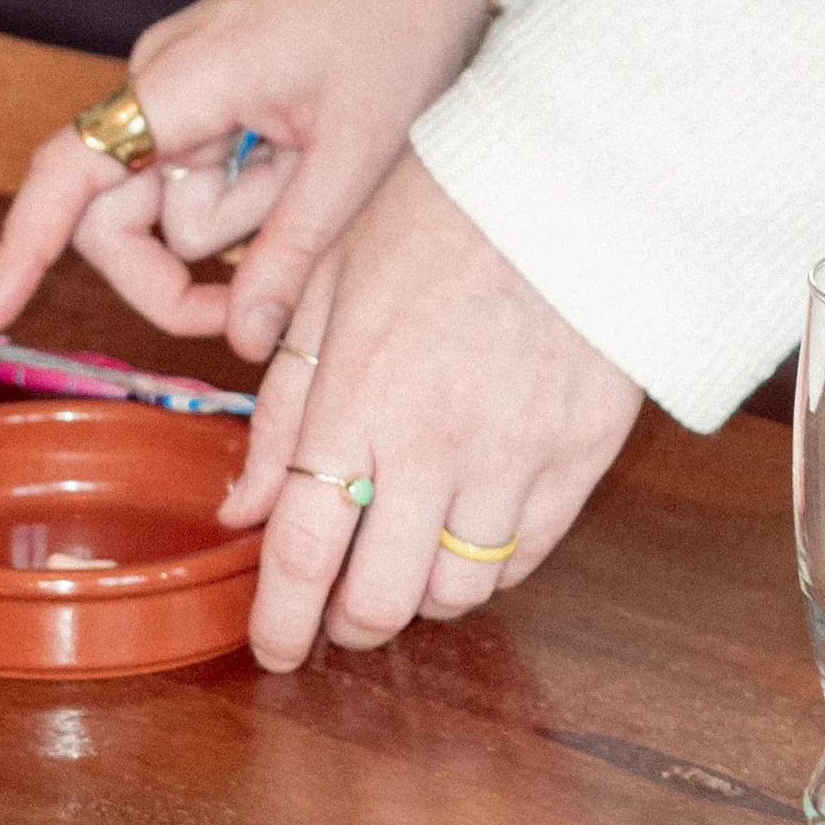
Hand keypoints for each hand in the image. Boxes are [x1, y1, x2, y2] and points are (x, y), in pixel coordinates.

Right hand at [0, 0, 496, 352]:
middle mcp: (156, 82)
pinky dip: (247, 194)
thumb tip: (246, 342)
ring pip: (171, 206)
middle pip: (118, 218)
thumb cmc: (396, 24)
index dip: (23, 249)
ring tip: (318, 166)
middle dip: (182, 272)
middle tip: (259, 306)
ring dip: (241, 219)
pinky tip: (301, 154)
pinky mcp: (200, 96)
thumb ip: (293, 250)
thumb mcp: (359, 153)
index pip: (70, 174)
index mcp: (181, 81)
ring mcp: (174, 88)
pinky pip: (197, 177)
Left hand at [226, 155, 643, 672]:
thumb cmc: (437, 215)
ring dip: (419, 596)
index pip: (301, 552)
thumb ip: (283, 410)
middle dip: (348, 625)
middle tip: (336, 612)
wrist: (571, 174)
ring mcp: (516, 454)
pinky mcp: (582, 454)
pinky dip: (489, 568)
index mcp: (355, 400)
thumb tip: (241, 507)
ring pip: (457, 591)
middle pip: (380, 599)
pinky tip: (466, 536)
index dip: (280, 623)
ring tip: (403, 560)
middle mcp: (433, 443)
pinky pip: (527, 556)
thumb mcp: (329, 295)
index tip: (274, 651)